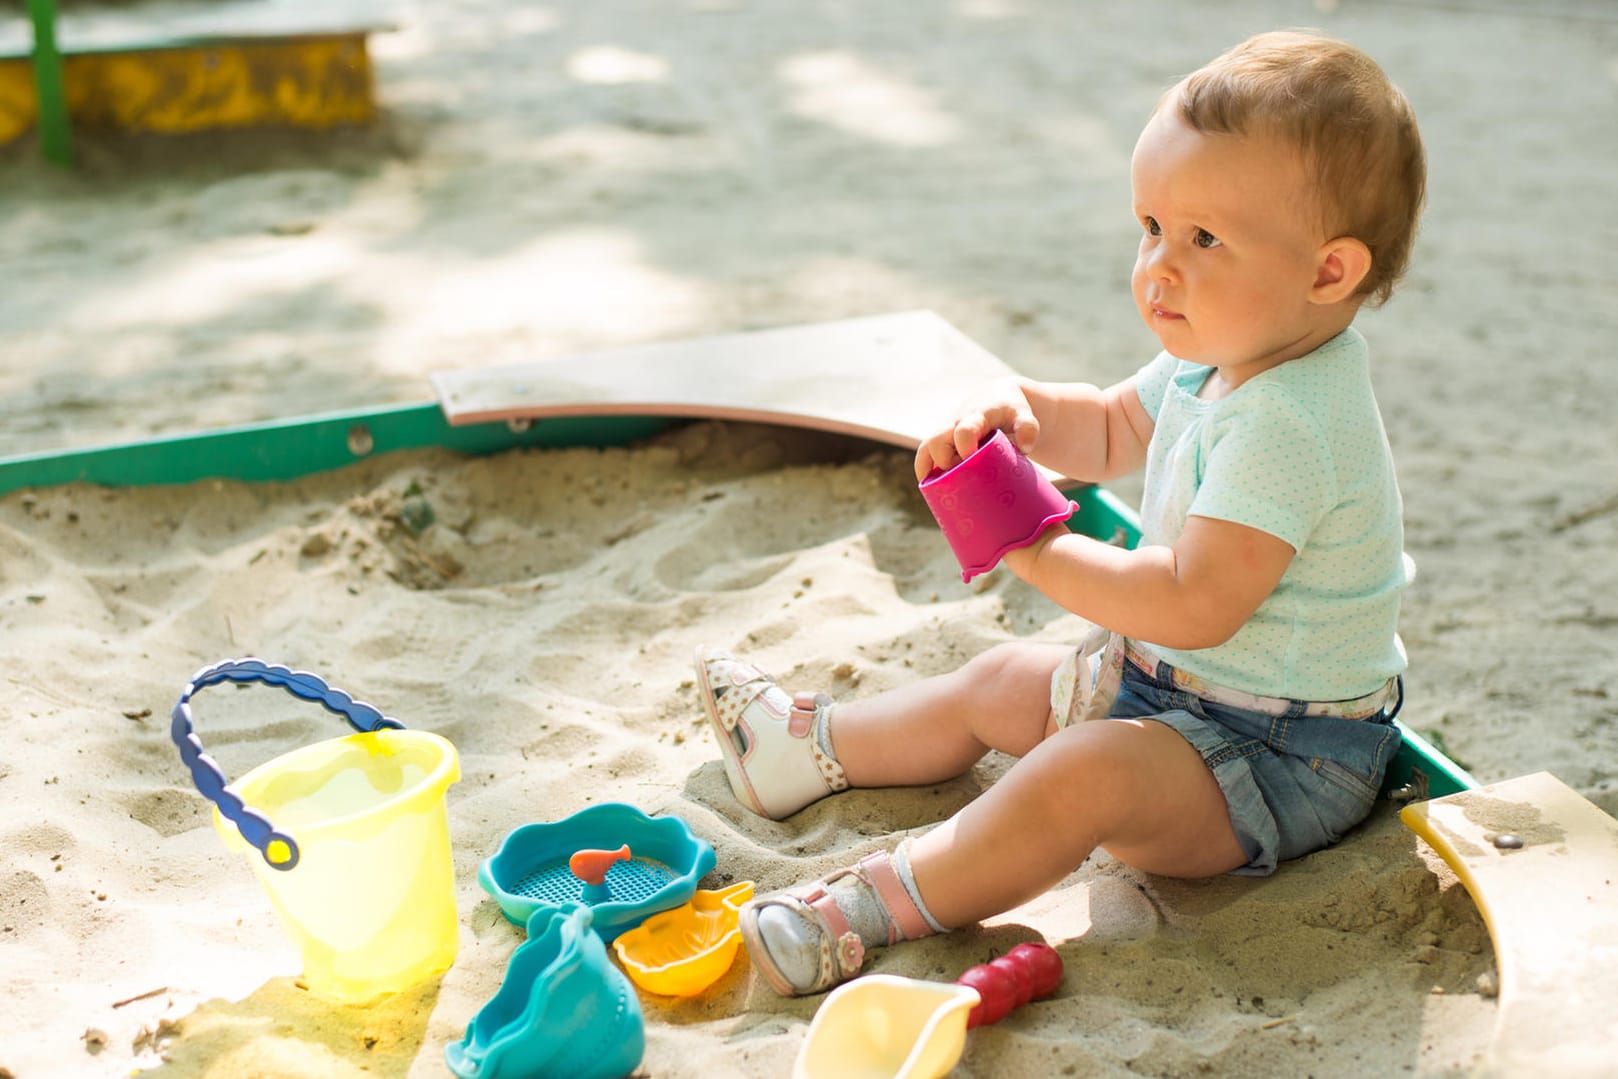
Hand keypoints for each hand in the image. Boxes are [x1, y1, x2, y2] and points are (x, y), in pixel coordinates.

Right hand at [913, 381, 1039, 480]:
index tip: (974, 461)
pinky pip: (924, 454)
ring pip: (925, 449)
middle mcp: (955, 422)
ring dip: (928, 469)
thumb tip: (1025, 448)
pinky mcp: (940, 438)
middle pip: (936, 441)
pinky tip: (929, 486)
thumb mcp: (1023, 415)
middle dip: (944, 462)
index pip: (964, 431)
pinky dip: (924, 469)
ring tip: (939, 488)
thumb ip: (1028, 428)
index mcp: (976, 416)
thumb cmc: (1012, 411)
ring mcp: (945, 430)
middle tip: (962, 475)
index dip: (965, 448)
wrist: (998, 397)